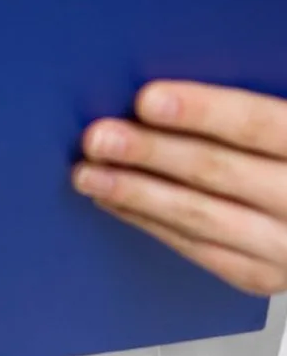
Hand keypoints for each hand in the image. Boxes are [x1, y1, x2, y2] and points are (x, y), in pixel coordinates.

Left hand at [74, 81, 286, 295]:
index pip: (254, 123)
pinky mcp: (260, 274)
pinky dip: (150, 222)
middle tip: (98, 138)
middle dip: (149, 152)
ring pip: (200, 217)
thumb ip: (242, 102)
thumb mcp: (281, 113)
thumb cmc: (281, 148)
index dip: (200, 110)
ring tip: (88, 173)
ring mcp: (283, 246)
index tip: (146, 99)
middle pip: (217, 171)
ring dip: (135, 193)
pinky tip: (115, 200)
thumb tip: (162, 81)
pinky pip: (199, 250)